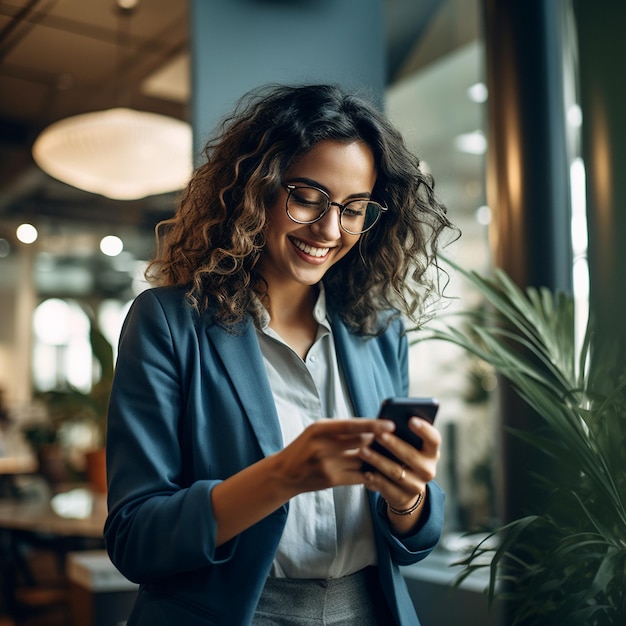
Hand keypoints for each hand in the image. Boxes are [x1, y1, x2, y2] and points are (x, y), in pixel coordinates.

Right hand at [273, 418, 394, 497]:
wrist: (285, 473)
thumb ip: (340, 429)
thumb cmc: (305, 447)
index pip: (351, 425)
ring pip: (363, 460)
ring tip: (394, 455)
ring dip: (379, 458)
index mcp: (320, 429)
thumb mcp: (317, 431)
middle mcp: (323, 446)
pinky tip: (381, 470)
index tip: (391, 424)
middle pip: (360, 443)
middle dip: (379, 441)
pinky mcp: (332, 480)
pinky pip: (359, 476)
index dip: (372, 425)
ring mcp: (327, 465)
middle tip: (398, 439)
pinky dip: (371, 473)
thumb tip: (372, 428)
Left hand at [358, 417, 440, 522]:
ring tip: (362, 451)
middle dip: (393, 444)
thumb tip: (385, 421)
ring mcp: (417, 485)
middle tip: (378, 435)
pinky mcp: (403, 497)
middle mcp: (428, 470)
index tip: (411, 420)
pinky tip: (365, 472)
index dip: (424, 429)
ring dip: (378, 461)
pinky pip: (387, 488)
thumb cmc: (403, 454)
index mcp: (432, 452)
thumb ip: (401, 433)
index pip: (433, 439)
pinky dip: (375, 479)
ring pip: (396, 472)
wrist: (404, 486)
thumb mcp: (407, 444)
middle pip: (411, 455)